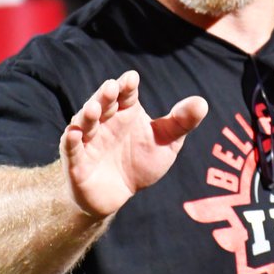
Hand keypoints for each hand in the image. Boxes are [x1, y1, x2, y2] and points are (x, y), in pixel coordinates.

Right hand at [60, 70, 207, 217]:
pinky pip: (72, 149)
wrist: (117, 194)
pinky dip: (71, 141)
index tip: (132, 79)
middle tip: (111, 87)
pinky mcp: (76, 162)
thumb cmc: (140, 161)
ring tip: (93, 108)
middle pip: (103, 104)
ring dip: (87, 115)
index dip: (127, 86)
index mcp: (125, 112)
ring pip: (85, 123)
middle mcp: (104, 122)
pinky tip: (73, 134)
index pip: (125, 94)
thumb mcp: (166, 142)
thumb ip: (181, 122)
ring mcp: (88, 141)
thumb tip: (202, 102)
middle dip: (105, 96)